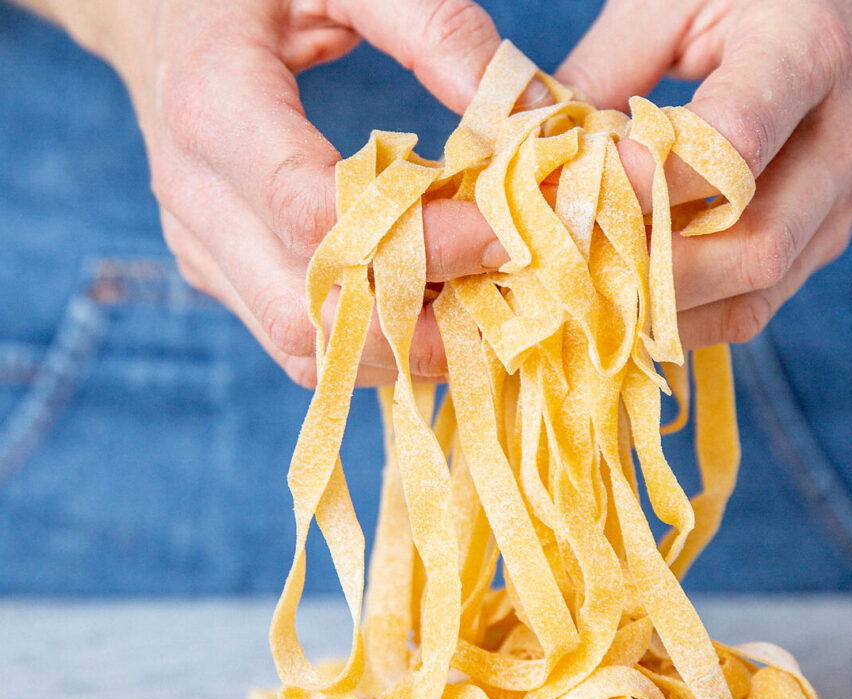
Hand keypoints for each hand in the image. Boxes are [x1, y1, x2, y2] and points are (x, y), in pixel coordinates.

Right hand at [42, 0, 507, 386]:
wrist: (160, 12)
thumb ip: (435, 28)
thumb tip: (530, 110)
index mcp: (213, 108)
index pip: (319, 218)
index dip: (420, 242)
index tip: (502, 236)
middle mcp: (195, 197)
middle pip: (308, 312)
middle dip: (415, 323)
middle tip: (499, 297)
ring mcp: (199, 246)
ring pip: (302, 347)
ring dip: (396, 350)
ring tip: (470, 314)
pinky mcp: (216, 272)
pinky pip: (296, 342)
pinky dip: (368, 345)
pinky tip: (423, 311)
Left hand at [558, 0, 851, 348]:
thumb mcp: (667, 2)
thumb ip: (598, 74)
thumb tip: (521, 164)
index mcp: (808, 50)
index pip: (728, 148)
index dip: (641, 190)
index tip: (565, 204)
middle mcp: (844, 135)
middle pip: (753, 247)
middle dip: (650, 277)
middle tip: (566, 280)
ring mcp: (845, 197)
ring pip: (756, 293)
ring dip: (665, 312)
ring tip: (590, 306)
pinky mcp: (829, 234)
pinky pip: (757, 303)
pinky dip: (689, 317)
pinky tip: (632, 307)